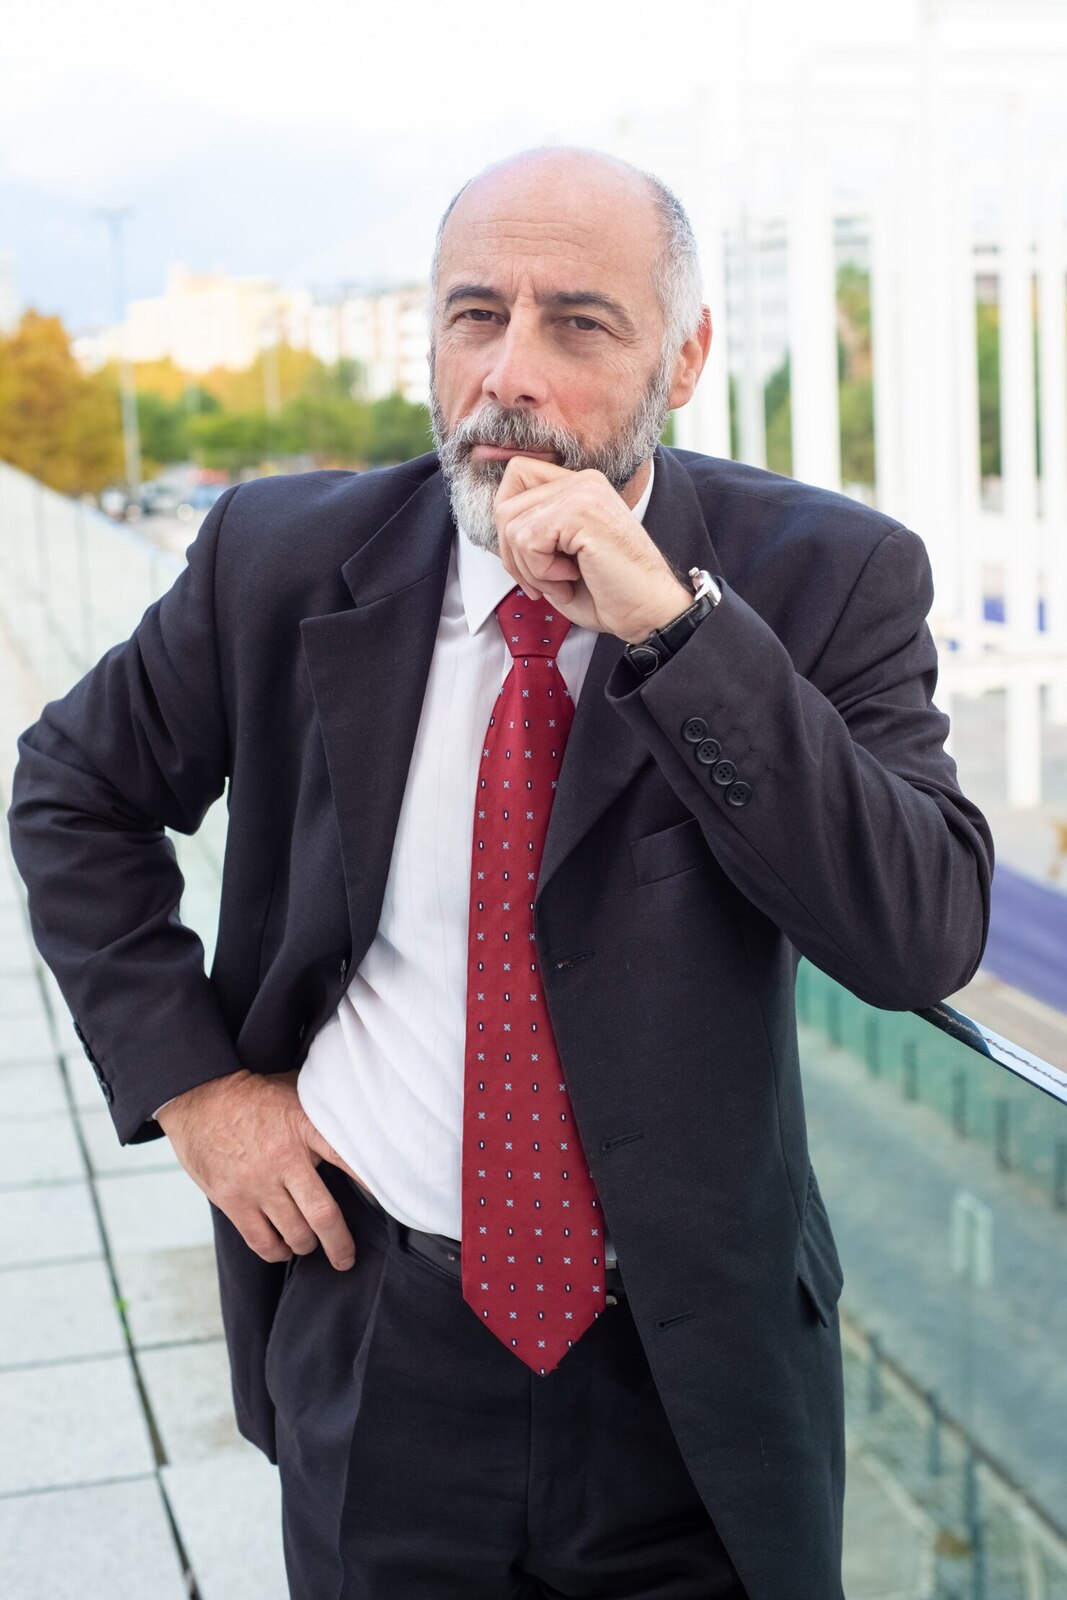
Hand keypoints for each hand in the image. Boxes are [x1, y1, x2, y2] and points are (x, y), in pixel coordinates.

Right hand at [156, 1069, 359, 1268]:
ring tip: (311, 1243)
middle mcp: (284, 1158)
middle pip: (322, 1215)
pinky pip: (262, 1241)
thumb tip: (362, 1118)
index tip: (391, 1203)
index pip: (347, 1158)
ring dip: (307, 1245)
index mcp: (305, 1127)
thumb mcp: (296, 1091)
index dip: (371, 1184)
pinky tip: (284, 1248)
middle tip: (346, 1257)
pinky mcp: (232, 1199)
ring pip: (294, 1233)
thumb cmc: (253, 1095)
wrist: (200, 1096)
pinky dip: (277, 1251)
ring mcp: (257, 1182)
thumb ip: (324, 1112)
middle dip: (339, 1244)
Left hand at [493, 458, 691, 642]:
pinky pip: (528, 540)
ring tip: (563, 581)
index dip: (510, 528)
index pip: (515, 482)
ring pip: (511, 525)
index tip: (531, 566)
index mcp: (579, 488)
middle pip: (505, 504)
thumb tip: (496, 534)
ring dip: (530, 568)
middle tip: (543, 582)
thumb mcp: (559, 562)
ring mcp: (582, 491)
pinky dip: (541, 571)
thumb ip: (531, 540)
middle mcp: (581, 481)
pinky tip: (571, 578)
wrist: (650, 611)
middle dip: (512, 554)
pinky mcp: (581, 511)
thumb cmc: (611, 594)